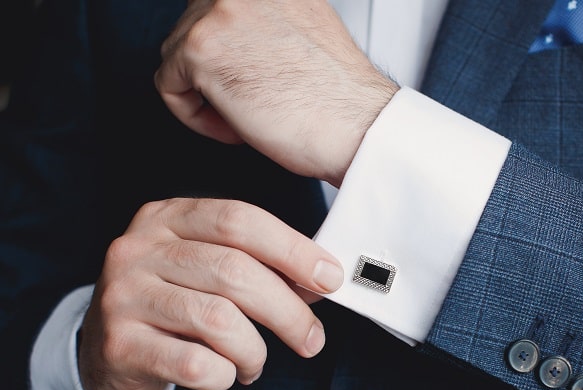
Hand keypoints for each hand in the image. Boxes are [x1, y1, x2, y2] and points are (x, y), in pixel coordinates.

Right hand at [78, 198, 343, 389]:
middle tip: (312, 340)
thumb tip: (321, 279)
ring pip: (219, 320)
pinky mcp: (119, 344)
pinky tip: (225, 375)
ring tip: (255, 363)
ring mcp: (124, 295)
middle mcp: (139, 249)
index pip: (239, 220)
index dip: (292, 248)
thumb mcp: (207, 270)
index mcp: (167, 218)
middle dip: (288, 311)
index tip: (330, 277)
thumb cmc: (174, 307)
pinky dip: (225, 375)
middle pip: (235, 271)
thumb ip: (257, 265)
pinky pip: (196, 364)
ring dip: (255, 350)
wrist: (105, 353)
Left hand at [154, 0, 398, 185]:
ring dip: (207, 93)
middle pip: (195, 28)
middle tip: (253, 98)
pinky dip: (196, 117)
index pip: (220, 11)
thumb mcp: (304, 28)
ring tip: (249, 115)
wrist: (356, 127)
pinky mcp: (200, 48)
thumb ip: (267, 19)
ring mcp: (219, 11)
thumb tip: (239, 35)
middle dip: (217, 70)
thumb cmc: (339, 96)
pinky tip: (236, 126)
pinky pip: (169, 86)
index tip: (245, 76)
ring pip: (178, 56)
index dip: (232, 51)